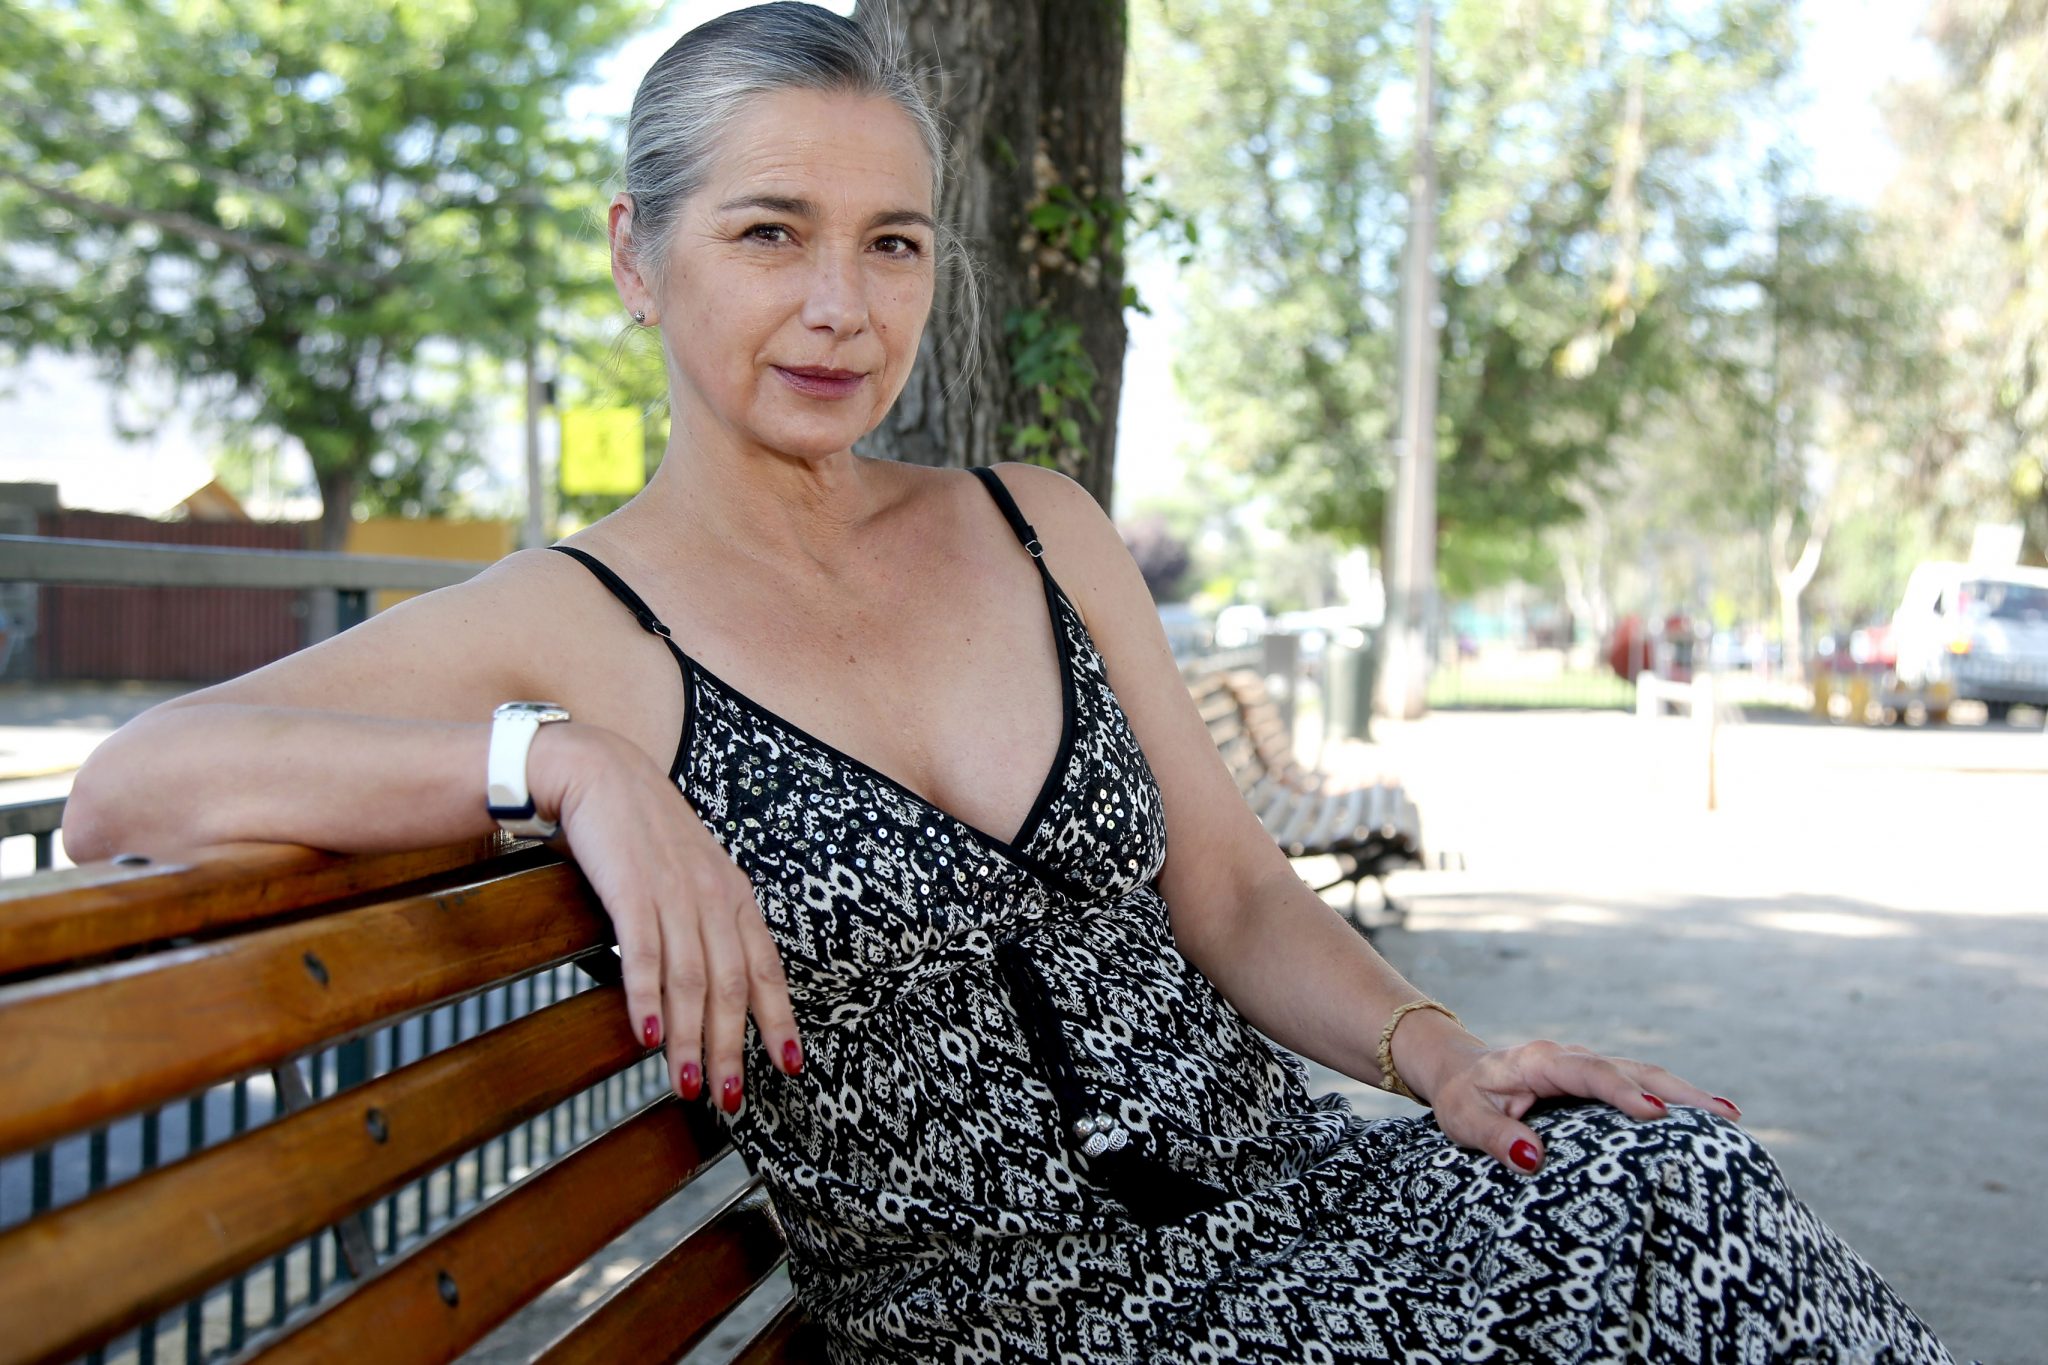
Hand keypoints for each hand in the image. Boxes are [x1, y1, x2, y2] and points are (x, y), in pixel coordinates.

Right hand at [533, 723, 800, 1111]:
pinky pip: (644, 953)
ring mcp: (674, 892)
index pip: (766, 969)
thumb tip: (713, 986)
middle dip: (731, 1048)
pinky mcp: (632, 889)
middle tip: (729, 1098)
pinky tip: (647, 1036)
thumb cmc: (643, 832)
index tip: (789, 1067)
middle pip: (732, 986)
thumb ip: (706, 923)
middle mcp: (714, 897)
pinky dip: (648, 998)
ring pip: (692, 980)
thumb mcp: (691, 875)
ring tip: (688, 1086)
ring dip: (690, 1039)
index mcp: (735, 895)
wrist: (598, 774)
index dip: (778, 1021)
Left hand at [1424, 1038, 1742, 1173]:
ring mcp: (1589, 1067)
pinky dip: (1673, 1099)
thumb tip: (1533, 1157)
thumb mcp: (1465, 1119)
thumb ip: (1495, 1137)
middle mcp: (1571, 1058)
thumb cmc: (1464, 1098)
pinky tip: (1706, 1121)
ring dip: (1686, 1093)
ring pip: (1644, 1074)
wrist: (1462, 1072)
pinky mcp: (1598, 1083)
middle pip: (1632, 1069)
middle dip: (1678, 1091)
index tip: (1657, 1114)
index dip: (1624, 1092)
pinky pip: (1640, 1086)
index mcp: (1540, 1061)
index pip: (1590, 1073)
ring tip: (1730, 1117)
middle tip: (1725, 1115)